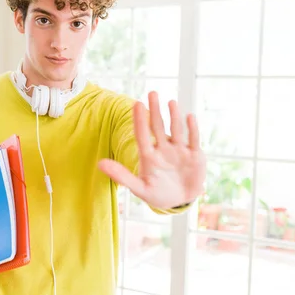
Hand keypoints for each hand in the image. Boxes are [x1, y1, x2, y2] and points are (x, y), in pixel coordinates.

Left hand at [98, 91, 205, 209]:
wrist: (179, 201)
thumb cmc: (157, 194)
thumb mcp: (139, 188)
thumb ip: (121, 176)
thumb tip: (99, 164)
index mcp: (149, 155)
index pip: (142, 135)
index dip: (140, 120)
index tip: (136, 104)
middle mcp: (164, 149)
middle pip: (158, 127)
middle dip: (155, 111)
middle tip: (152, 93)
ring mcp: (179, 151)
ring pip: (176, 130)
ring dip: (174, 116)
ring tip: (170, 102)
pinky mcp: (195, 156)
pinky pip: (193, 140)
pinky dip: (192, 129)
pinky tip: (190, 117)